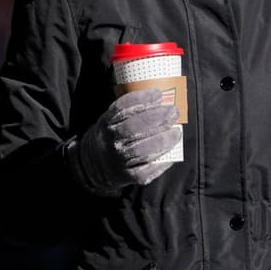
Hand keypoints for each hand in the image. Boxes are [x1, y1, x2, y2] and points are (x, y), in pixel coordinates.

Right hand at [67, 88, 181, 195]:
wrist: (94, 165)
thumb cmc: (110, 138)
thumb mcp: (110, 121)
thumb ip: (128, 111)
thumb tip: (160, 98)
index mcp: (105, 123)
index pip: (121, 108)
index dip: (141, 99)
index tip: (158, 93)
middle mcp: (110, 141)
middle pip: (134, 127)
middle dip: (157, 117)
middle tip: (173, 111)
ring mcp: (119, 159)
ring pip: (143, 149)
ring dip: (163, 139)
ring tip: (176, 131)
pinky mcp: (128, 176)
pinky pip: (147, 169)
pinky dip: (162, 161)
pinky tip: (172, 151)